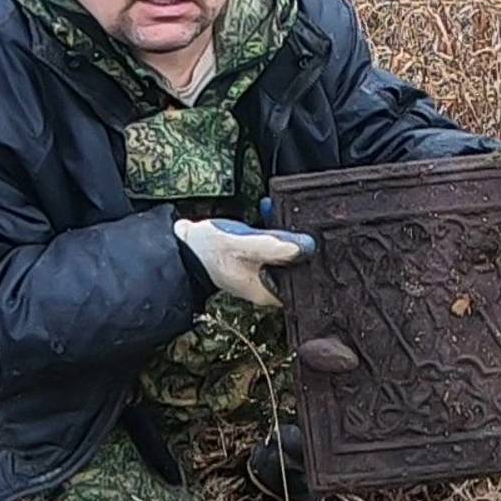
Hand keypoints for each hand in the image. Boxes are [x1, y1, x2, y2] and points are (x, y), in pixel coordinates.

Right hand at [173, 218, 316, 307]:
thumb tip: (307, 246)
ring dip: (286, 232)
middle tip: (307, 220)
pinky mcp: (250, 259)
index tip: (320, 241)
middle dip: (302, 243)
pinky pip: (268, 245)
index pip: (303, 282)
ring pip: (283, 254)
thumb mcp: (244, 245)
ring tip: (286, 209)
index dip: (314, 263)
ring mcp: (257, 273)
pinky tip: (270, 209)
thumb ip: (274, 246)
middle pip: (296, 266)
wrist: (179, 248)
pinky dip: (271, 229)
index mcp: (267, 292)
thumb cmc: (207, 250)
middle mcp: (265, 286)